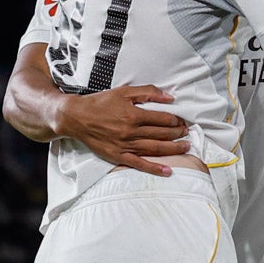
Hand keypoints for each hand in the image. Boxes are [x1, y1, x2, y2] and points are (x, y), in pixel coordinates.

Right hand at [57, 84, 189, 176]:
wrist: (77, 117)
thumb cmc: (100, 103)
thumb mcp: (124, 92)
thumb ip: (148, 92)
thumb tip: (170, 97)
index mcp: (133, 115)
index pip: (162, 119)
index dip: (176, 120)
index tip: (182, 121)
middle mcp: (130, 131)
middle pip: (161, 134)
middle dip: (177, 134)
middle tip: (186, 133)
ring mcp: (125, 145)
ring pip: (154, 149)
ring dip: (172, 149)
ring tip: (185, 148)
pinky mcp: (118, 156)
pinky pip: (139, 164)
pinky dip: (154, 168)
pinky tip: (168, 171)